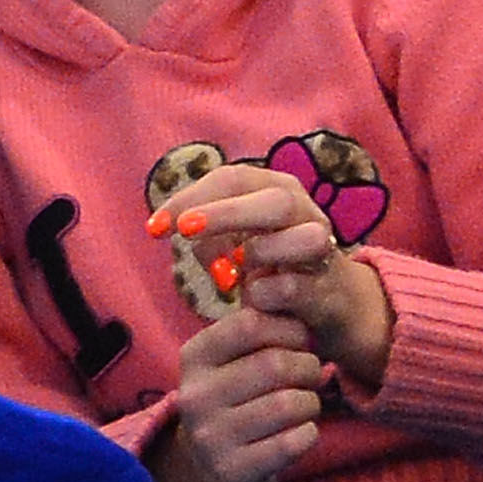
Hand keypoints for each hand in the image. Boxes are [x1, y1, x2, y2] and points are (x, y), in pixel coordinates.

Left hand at [149, 164, 392, 387]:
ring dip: (260, 252)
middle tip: (183, 231)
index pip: (232, 178)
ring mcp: (323, 250)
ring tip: (232, 273)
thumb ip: (205, 232)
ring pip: (304, 237)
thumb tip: (170, 228)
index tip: (154, 227)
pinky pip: (298, 288)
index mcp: (275, 190)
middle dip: (225, 214)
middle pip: (274, 200)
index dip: (191, 198)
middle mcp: (305, 212)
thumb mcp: (232, 242)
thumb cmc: (270, 264)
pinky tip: (252, 299)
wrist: (328, 303)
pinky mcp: (328, 290)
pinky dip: (267, 293)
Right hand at [149, 307, 326, 481]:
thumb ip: (256, 333)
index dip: (287, 327)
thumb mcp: (228, 362)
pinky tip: (301, 432)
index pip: (248, 324)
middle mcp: (196, 395)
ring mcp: (212, 436)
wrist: (207, 469)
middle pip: (274, 365)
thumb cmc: (232, 401)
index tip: (300, 339)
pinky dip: (308, 434)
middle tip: (311, 374)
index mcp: (194, 358)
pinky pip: (292, 442)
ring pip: (288, 405)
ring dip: (311, 402)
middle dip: (307, 367)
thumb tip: (299, 306)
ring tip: (306, 404)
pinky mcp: (234, 470)